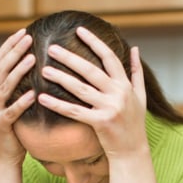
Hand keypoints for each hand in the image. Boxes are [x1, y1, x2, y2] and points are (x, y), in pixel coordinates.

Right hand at [0, 28, 35, 163]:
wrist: (6, 158)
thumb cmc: (17, 131)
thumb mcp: (17, 106)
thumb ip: (21, 90)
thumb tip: (39, 70)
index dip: (9, 46)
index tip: (22, 32)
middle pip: (0, 69)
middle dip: (14, 51)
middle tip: (28, 38)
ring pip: (5, 87)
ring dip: (18, 71)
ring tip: (32, 59)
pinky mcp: (1, 126)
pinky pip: (12, 112)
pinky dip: (22, 102)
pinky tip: (33, 94)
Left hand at [37, 26, 147, 159]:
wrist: (132, 152)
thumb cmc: (134, 123)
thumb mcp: (140, 96)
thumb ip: (137, 71)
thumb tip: (135, 48)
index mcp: (125, 85)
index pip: (109, 57)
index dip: (94, 42)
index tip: (79, 31)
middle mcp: (118, 94)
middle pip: (90, 70)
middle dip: (70, 58)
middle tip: (52, 48)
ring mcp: (109, 108)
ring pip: (80, 89)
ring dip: (61, 78)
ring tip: (44, 69)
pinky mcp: (100, 123)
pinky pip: (74, 111)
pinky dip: (57, 105)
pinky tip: (43, 98)